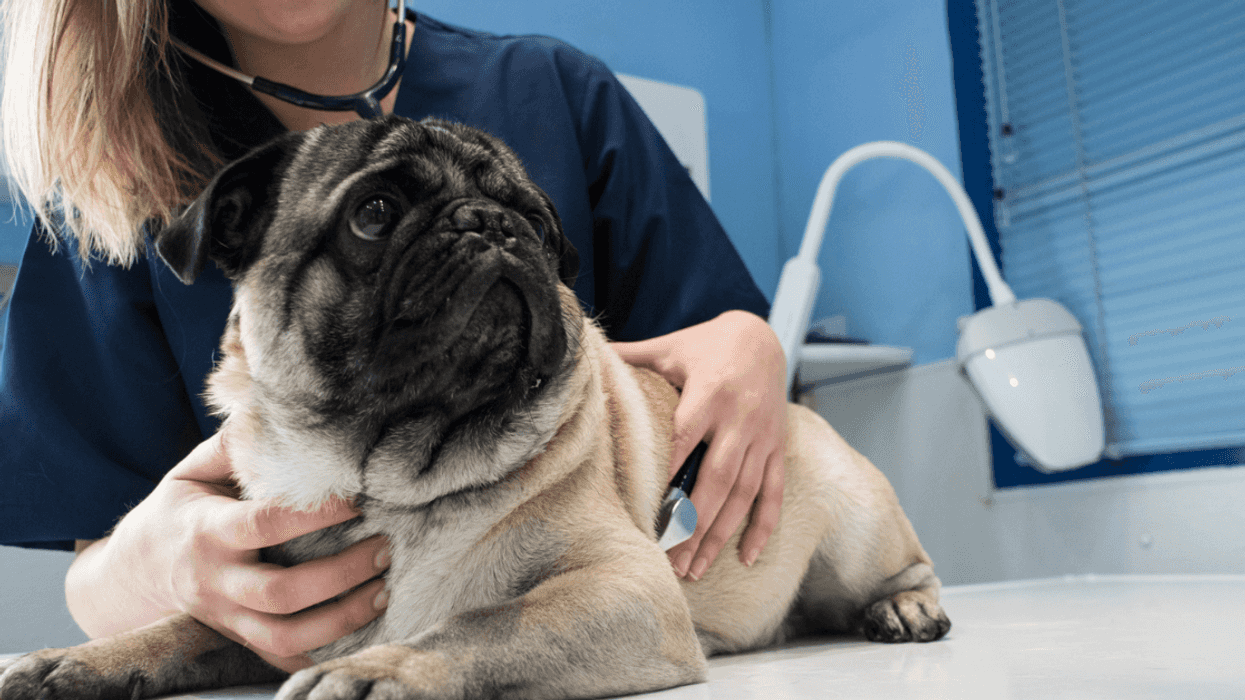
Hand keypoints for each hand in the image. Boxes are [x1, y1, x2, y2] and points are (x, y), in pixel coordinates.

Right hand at [67, 430, 390, 672]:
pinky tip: (363, 628)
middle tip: (384, 547)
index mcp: (207, 532)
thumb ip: (231, 446)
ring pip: (286, 635)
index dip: (315, 513)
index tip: (358, 498)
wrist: (133, 575)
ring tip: (383, 591)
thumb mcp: (190, 473)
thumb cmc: (177, 512)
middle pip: (282, 593)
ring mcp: (228, 618)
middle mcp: (217, 582)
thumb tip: (269, 409)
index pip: (266, 524)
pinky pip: (283, 658)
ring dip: (342, 619)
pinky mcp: (239, 640)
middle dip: (341, 573)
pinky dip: (325, 650)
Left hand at [612, 310, 786, 580]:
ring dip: (720, 535)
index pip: (685, 441)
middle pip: (717, 480)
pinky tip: (747, 559)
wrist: (762, 335)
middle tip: (672, 563)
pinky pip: (774, 492)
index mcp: (709, 393)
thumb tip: (587, 357)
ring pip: (744, 494)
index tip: (646, 514)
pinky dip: (763, 527)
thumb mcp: (670, 347)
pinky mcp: (777, 447)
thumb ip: (632, 357)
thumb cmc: (706, 344)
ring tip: (696, 569)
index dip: (667, 477)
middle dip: (694, 525)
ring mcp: (763, 437)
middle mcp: (740, 419)